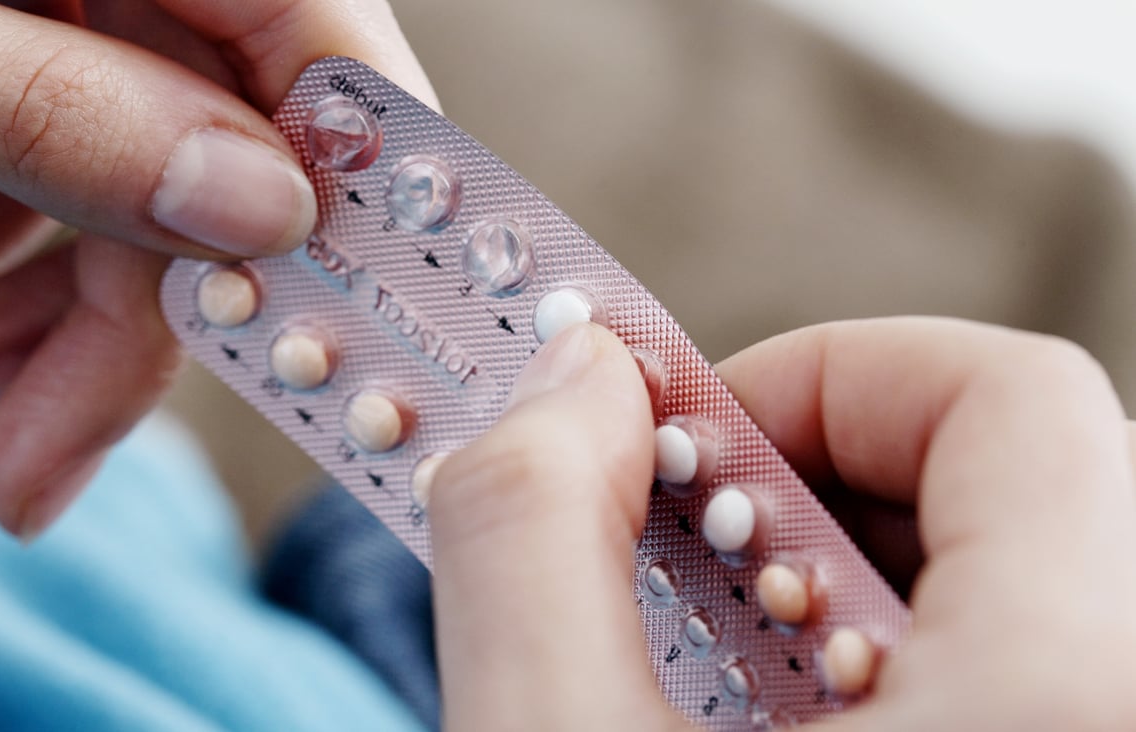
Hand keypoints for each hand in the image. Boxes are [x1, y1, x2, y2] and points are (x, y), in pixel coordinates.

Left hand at [0, 0, 433, 538]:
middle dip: (139, 316)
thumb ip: (46, 111)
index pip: (318, 38)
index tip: (315, 337)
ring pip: (122, 168)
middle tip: (48, 456)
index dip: (339, 194)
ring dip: (45, 304)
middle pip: (215, 141)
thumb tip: (247, 211)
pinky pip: (19, 150)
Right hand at [427, 318, 1135, 729]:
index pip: (1011, 399)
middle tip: (692, 555)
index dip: (827, 374)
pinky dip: (903, 656)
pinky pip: (1037, 670)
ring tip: (732, 664)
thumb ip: (533, 532)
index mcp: (1068, 696)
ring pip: (1027, 580)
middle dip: (821, 483)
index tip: (691, 442)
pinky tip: (787, 727)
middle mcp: (1132, 718)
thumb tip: (569, 382)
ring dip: (854, 578)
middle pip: (1023, 483)